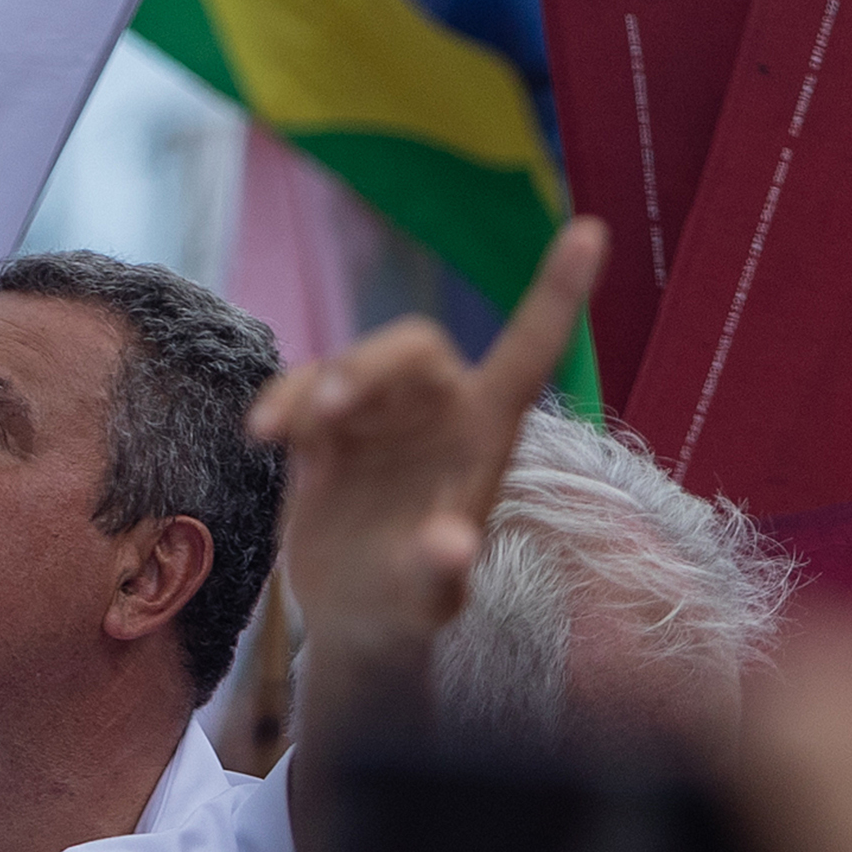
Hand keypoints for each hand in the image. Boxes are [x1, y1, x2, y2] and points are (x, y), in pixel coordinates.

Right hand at [246, 214, 607, 679]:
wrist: (350, 620)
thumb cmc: (410, 610)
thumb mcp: (428, 602)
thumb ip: (439, 572)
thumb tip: (450, 545)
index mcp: (487, 436)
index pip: (528, 351)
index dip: (557, 292)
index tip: (591, 231)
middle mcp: (439, 412)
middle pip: (413, 348)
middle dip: (368, 366)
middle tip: (325, 414)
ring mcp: (381, 417)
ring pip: (352, 363)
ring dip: (314, 387)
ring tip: (277, 435)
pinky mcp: (327, 429)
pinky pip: (303, 387)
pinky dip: (281, 400)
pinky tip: (260, 437)